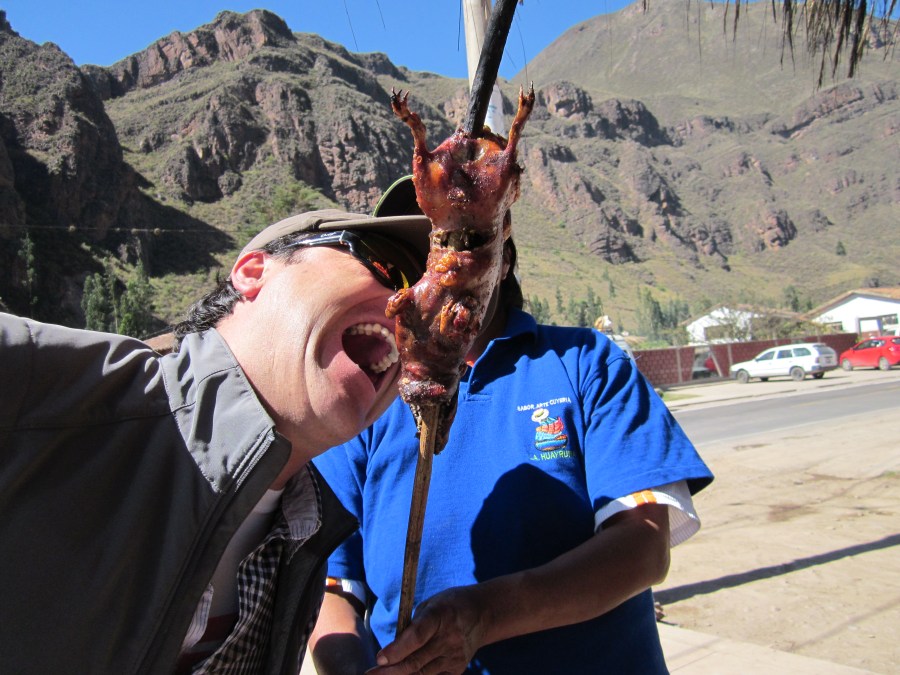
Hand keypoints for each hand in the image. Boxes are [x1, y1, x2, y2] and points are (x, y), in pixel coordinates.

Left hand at [366, 585, 487, 674]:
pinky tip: (403, 674)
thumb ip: (412, 626)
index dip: (397, 650)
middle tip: (370, 674)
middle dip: (390, 671)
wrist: (482, 613)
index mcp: (440, 615)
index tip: (379, 659)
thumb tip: (391, 651)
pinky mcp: (458, 668)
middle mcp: (450, 638)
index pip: (417, 637)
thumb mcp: (430, 605)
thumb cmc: (448, 605)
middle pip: (416, 661)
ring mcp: (456, 656)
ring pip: (422, 674)